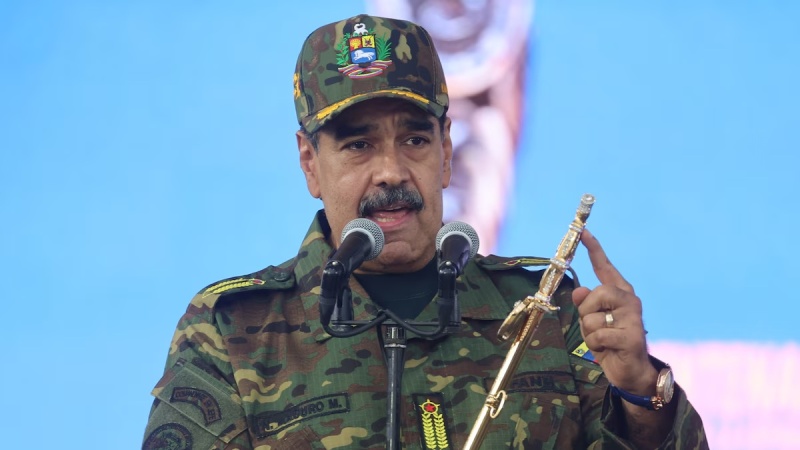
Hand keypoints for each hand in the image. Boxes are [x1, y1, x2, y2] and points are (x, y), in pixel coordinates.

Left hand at [572, 229, 656, 393]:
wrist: (630, 372)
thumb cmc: (609, 342)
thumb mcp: (592, 320)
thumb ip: (585, 304)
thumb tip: (579, 291)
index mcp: (620, 293)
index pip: (605, 267)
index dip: (594, 249)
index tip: (584, 231)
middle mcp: (630, 300)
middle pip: (596, 293)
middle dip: (586, 312)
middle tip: (595, 326)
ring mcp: (633, 318)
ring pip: (592, 317)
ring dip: (589, 333)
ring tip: (603, 340)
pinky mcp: (632, 336)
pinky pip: (598, 335)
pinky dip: (596, 345)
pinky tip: (608, 349)